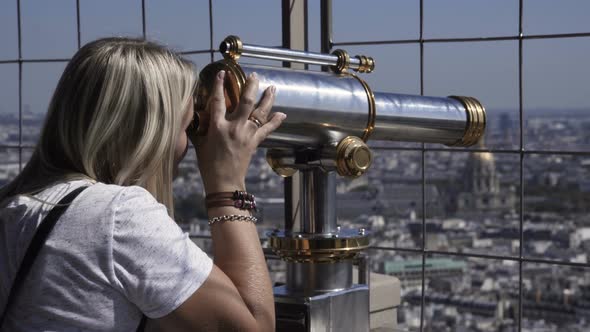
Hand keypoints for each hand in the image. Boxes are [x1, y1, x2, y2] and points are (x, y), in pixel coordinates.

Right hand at [191, 70, 285, 193]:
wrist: (224, 182)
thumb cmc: (208, 165)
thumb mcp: (198, 144)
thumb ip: (197, 128)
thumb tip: (191, 117)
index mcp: (217, 126)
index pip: (218, 100)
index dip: (219, 85)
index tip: (223, 73)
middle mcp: (234, 127)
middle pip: (245, 101)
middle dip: (251, 86)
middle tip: (254, 75)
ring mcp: (246, 134)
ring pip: (260, 112)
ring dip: (267, 99)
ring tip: (272, 88)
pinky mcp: (254, 142)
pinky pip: (267, 129)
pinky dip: (275, 121)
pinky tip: (282, 114)